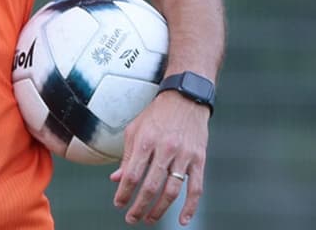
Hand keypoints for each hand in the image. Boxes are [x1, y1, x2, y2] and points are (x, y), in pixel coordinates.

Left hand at [108, 91, 209, 224]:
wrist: (185, 98)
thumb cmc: (157, 114)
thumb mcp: (135, 130)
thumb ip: (127, 156)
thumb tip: (116, 179)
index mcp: (146, 141)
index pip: (132, 175)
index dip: (124, 193)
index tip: (119, 204)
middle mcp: (165, 148)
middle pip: (151, 186)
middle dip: (139, 207)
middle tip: (132, 218)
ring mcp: (184, 155)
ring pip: (172, 191)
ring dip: (160, 210)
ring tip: (150, 219)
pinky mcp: (199, 159)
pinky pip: (196, 188)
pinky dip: (190, 207)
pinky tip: (182, 220)